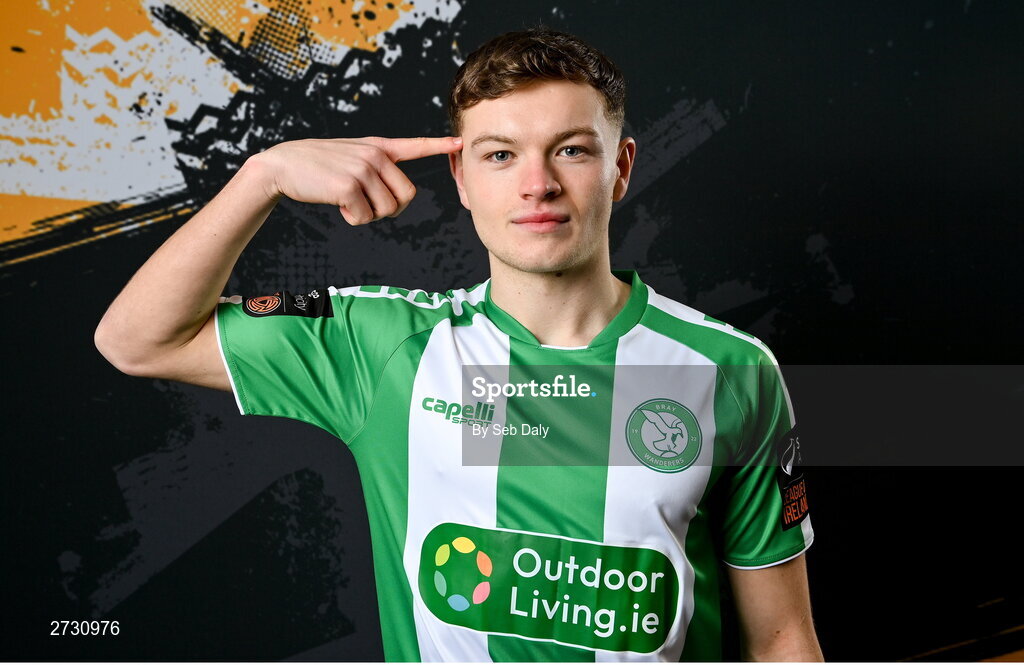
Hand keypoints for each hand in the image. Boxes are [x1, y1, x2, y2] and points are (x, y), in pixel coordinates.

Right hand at [252, 136, 462, 224]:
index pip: (414, 145)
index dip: (438, 145)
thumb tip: (397, 201)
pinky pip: (365, 218)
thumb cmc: (318, 168)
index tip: (459, 142)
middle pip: (407, 196)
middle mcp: (375, 155)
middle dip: (390, 209)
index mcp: (378, 147)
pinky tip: (338, 205)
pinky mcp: (349, 186)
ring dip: (368, 215)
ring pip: (387, 211)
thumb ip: (376, 171)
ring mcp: (363, 169)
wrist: (283, 165)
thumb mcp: (351, 159)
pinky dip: (352, 219)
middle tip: (366, 205)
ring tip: (347, 201)